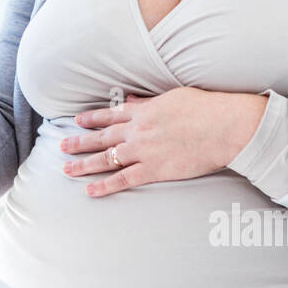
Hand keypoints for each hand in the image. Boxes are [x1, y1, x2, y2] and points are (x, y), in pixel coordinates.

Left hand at [59, 87, 267, 196]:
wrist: (224, 126)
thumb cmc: (206, 108)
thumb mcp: (173, 97)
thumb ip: (150, 101)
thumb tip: (134, 98)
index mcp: (144, 111)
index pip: (111, 115)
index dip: (92, 118)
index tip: (77, 121)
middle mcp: (138, 131)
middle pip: (102, 137)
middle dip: (80, 142)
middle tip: (62, 147)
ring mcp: (144, 150)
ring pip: (107, 158)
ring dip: (84, 164)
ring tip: (67, 169)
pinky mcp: (155, 169)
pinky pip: (124, 179)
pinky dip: (105, 185)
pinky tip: (90, 190)